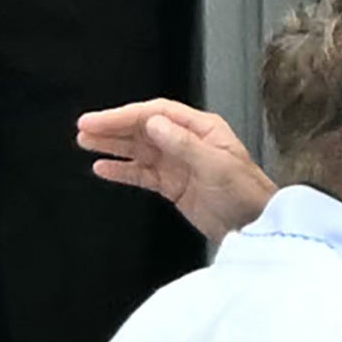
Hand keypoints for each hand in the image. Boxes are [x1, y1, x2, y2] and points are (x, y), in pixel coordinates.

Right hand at [76, 97, 277, 240]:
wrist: (258, 227)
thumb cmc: (247, 194)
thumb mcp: (217, 166)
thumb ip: (183, 145)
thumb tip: (154, 124)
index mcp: (201, 129)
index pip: (156, 114)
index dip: (126, 115)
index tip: (100, 120)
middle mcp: (188, 142)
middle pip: (143, 128)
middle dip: (113, 127)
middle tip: (84, 129)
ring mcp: (179, 164)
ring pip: (139, 150)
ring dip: (113, 146)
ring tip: (85, 143)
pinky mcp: (174, 186)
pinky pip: (143, 174)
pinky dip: (123, 171)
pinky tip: (103, 168)